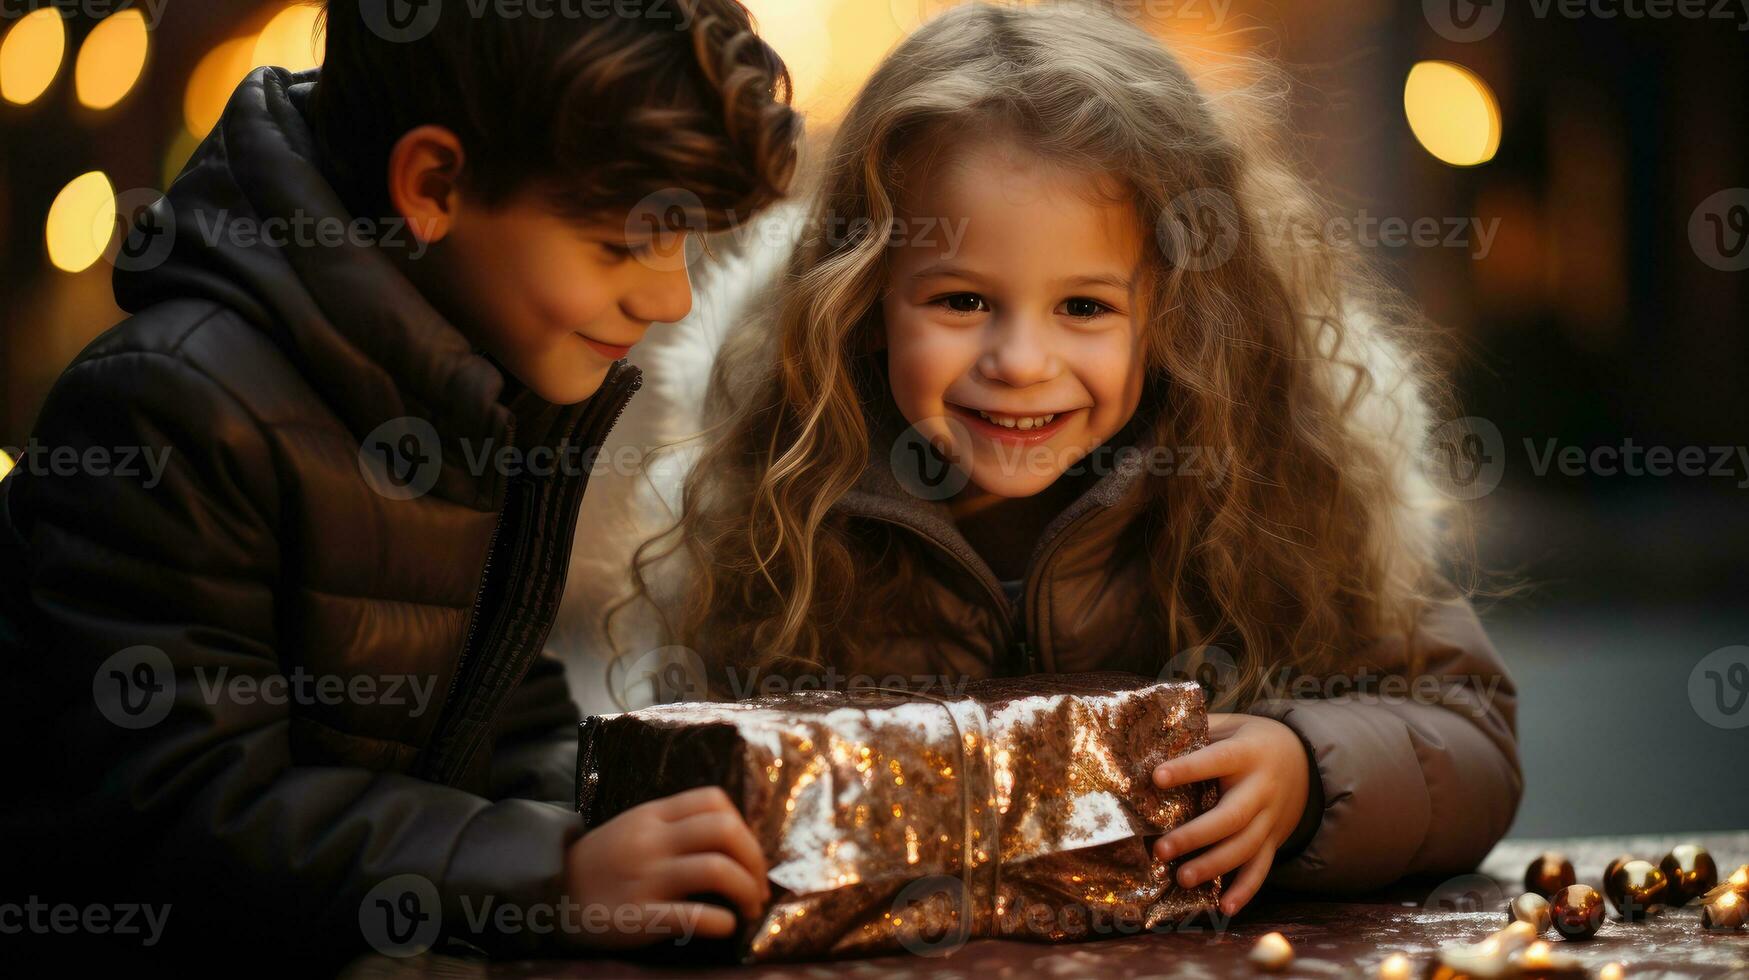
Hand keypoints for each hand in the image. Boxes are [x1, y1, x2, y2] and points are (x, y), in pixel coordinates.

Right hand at [560, 786, 770, 949]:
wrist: (552, 895)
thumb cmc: (602, 863)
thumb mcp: (635, 828)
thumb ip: (675, 825)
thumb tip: (733, 838)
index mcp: (653, 815)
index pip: (713, 800)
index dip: (743, 825)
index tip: (747, 852)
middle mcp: (652, 841)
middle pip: (724, 831)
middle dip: (755, 859)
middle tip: (760, 885)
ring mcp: (646, 877)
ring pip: (717, 870)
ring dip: (747, 890)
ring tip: (750, 909)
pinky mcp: (640, 915)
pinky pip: (693, 914)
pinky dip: (721, 921)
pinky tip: (726, 927)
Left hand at [1150, 713, 1309, 915]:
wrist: (1305, 761)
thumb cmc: (1250, 741)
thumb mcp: (1231, 725)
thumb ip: (1198, 731)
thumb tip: (1147, 733)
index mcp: (1247, 753)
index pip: (1216, 760)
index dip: (1188, 769)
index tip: (1157, 777)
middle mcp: (1261, 788)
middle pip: (1231, 816)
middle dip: (1196, 835)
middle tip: (1160, 849)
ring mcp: (1270, 818)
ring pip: (1245, 847)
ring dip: (1214, 866)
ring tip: (1182, 878)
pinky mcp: (1274, 840)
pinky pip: (1261, 868)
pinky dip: (1245, 890)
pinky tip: (1226, 907)